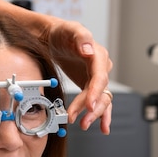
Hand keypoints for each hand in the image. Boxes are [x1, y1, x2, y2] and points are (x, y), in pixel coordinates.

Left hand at [40, 17, 112, 133]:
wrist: (54, 37)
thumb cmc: (62, 32)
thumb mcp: (70, 30)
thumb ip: (81, 38)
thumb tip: (88, 50)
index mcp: (98, 56)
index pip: (100, 77)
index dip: (95, 92)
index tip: (89, 105)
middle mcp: (100, 68)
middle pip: (101, 92)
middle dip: (92, 108)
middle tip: (81, 120)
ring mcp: (95, 77)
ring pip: (100, 99)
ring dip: (94, 114)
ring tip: (83, 124)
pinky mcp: (89, 84)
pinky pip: (97, 101)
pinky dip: (101, 114)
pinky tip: (103, 127)